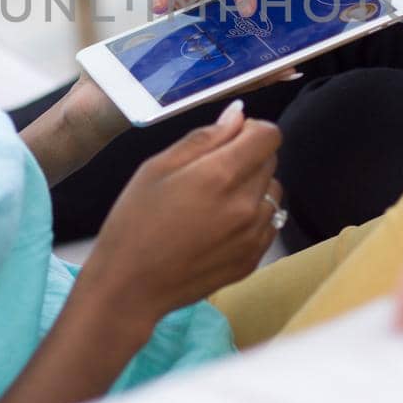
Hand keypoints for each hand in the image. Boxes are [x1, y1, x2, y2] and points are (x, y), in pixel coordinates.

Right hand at [79, 101, 283, 324]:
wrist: (130, 287)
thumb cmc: (135, 222)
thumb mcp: (157, 167)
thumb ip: (203, 138)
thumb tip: (237, 115)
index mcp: (220, 175)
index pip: (269, 135)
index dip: (251, 129)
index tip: (230, 137)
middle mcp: (245, 205)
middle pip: (271, 161)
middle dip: (248, 156)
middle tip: (211, 171)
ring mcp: (253, 236)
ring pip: (273, 192)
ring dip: (253, 187)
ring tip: (215, 200)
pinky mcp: (253, 259)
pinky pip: (268, 223)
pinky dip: (252, 216)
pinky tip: (219, 225)